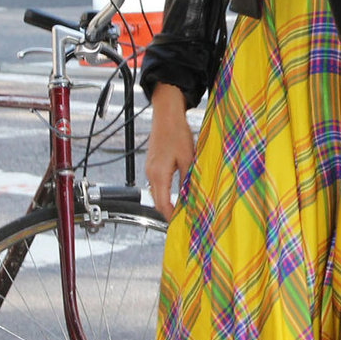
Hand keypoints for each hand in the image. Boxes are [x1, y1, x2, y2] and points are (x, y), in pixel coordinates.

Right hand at [145, 82, 193, 220]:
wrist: (166, 115)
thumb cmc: (177, 134)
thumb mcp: (188, 159)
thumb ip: (188, 181)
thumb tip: (191, 198)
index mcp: (159, 174)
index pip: (161, 204)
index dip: (170, 216)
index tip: (179, 224)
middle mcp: (151, 173)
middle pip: (156, 201)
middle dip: (167, 212)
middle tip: (181, 220)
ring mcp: (149, 168)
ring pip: (156, 192)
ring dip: (166, 202)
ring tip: (180, 208)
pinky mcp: (152, 164)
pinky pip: (156, 183)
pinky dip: (164, 192)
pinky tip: (175, 192)